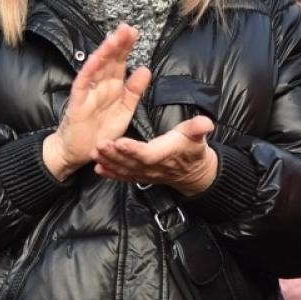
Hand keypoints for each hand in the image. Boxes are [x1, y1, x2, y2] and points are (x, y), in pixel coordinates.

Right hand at [42, 24, 150, 180]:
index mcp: (112, 87)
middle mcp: (100, 86)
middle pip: (110, 61)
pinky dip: (89, 70)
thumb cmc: (100, 132)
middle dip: (118, 44)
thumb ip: (134, 91)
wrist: (79, 153)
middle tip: (128, 28)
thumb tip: (145, 69)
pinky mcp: (78, 102)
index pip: (120, 63)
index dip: (126, 48)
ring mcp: (88, 92)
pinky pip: (83, 83)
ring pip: (97, 67)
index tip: (135, 33)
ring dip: (105, 52)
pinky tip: (96, 58)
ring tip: (114, 38)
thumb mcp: (124, 111)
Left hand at [94, 116, 218, 196]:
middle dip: (114, 154)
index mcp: (166, 153)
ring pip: (124, 170)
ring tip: (94, 153)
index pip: (148, 154)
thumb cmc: (193, 150)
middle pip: (131, 162)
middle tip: (99, 145)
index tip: (120, 141)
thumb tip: (206, 123)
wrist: (194, 173)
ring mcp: (146, 174)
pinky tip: (98, 168)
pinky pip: (124, 177)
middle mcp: (154, 166)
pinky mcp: (141, 176)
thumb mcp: (198, 136)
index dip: (134, 149)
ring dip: (109, 162)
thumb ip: (198, 129)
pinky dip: (110, 173)